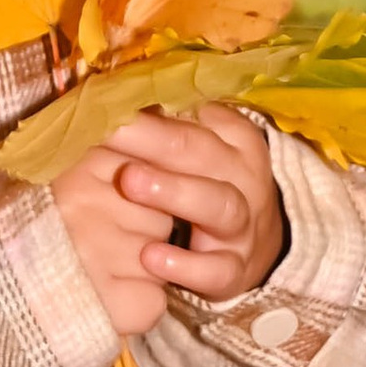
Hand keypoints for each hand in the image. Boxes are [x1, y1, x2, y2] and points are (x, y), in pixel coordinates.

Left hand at [48, 105, 287, 339]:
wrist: (254, 251)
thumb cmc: (210, 189)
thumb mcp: (202, 158)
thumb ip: (171, 128)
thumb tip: (115, 95)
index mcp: (237, 144)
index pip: (206, 117)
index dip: (162, 107)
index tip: (119, 99)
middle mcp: (245, 181)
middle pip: (205, 153)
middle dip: (156, 139)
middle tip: (111, 130)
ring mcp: (242, 228)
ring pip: (218, 205)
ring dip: (174, 192)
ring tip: (129, 182)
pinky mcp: (234, 271)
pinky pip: (216, 270)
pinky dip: (185, 265)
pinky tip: (150, 256)